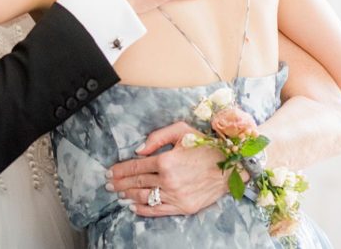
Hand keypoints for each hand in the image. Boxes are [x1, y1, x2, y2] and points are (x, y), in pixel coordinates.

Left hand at [107, 122, 226, 215]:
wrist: (232, 166)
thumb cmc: (206, 146)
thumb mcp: (181, 130)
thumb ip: (157, 137)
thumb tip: (138, 150)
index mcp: (166, 160)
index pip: (136, 167)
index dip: (120, 170)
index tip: (109, 172)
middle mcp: (169, 180)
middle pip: (137, 182)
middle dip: (120, 183)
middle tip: (108, 184)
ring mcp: (176, 196)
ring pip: (145, 197)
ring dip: (129, 196)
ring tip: (119, 194)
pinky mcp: (184, 207)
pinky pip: (159, 210)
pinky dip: (144, 209)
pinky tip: (134, 206)